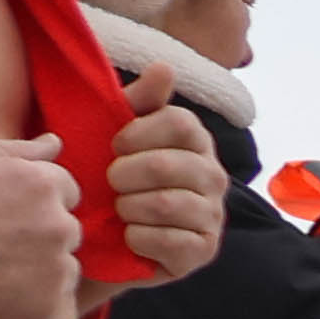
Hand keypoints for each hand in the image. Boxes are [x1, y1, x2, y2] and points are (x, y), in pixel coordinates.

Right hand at [0, 133, 85, 318]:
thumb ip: (20, 149)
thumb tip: (56, 143)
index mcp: (45, 184)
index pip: (67, 191)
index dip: (34, 199)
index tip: (2, 210)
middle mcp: (60, 226)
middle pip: (67, 230)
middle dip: (42, 232)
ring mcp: (55, 271)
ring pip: (64, 267)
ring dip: (42, 267)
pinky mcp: (46, 309)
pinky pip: (54, 302)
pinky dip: (34, 299)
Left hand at [98, 101, 227, 281]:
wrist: (106, 242)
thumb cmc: (114, 182)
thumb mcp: (118, 137)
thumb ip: (139, 102)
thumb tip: (164, 68)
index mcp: (195, 142)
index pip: (181, 123)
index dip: (140, 132)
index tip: (115, 146)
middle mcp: (213, 176)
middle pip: (170, 164)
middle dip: (126, 174)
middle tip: (110, 183)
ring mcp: (212, 215)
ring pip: (169, 203)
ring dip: (130, 207)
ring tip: (118, 211)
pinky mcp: (204, 251)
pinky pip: (171, 240)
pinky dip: (139, 238)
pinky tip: (129, 236)